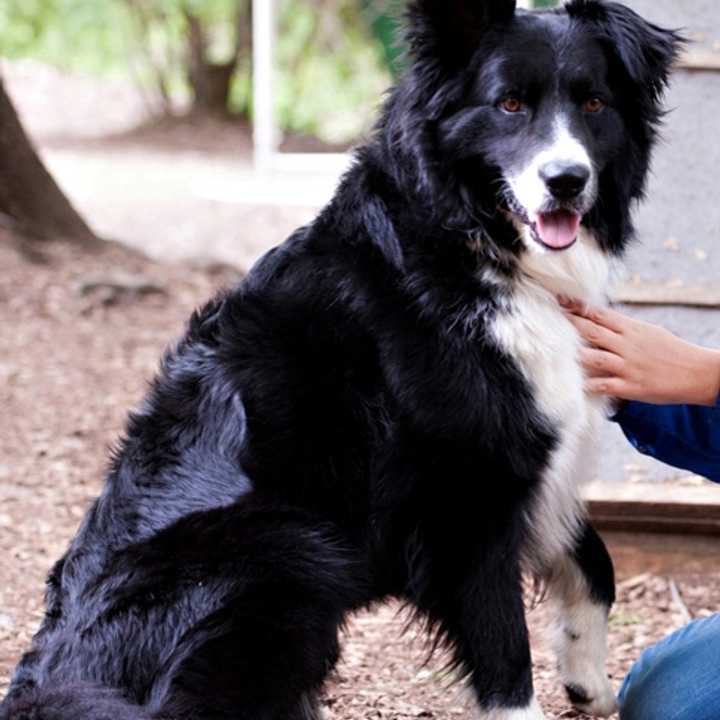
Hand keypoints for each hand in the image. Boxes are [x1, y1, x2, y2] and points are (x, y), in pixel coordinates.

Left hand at [559, 297, 719, 405]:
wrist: (698, 373)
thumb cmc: (672, 351)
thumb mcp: (649, 332)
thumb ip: (624, 328)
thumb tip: (601, 320)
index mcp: (632, 329)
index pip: (600, 314)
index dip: (578, 308)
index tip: (560, 301)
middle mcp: (627, 345)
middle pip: (593, 331)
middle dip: (570, 324)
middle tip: (550, 318)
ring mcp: (628, 366)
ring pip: (595, 357)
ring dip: (576, 354)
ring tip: (557, 351)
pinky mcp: (631, 386)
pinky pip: (605, 385)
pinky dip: (590, 385)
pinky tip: (576, 384)